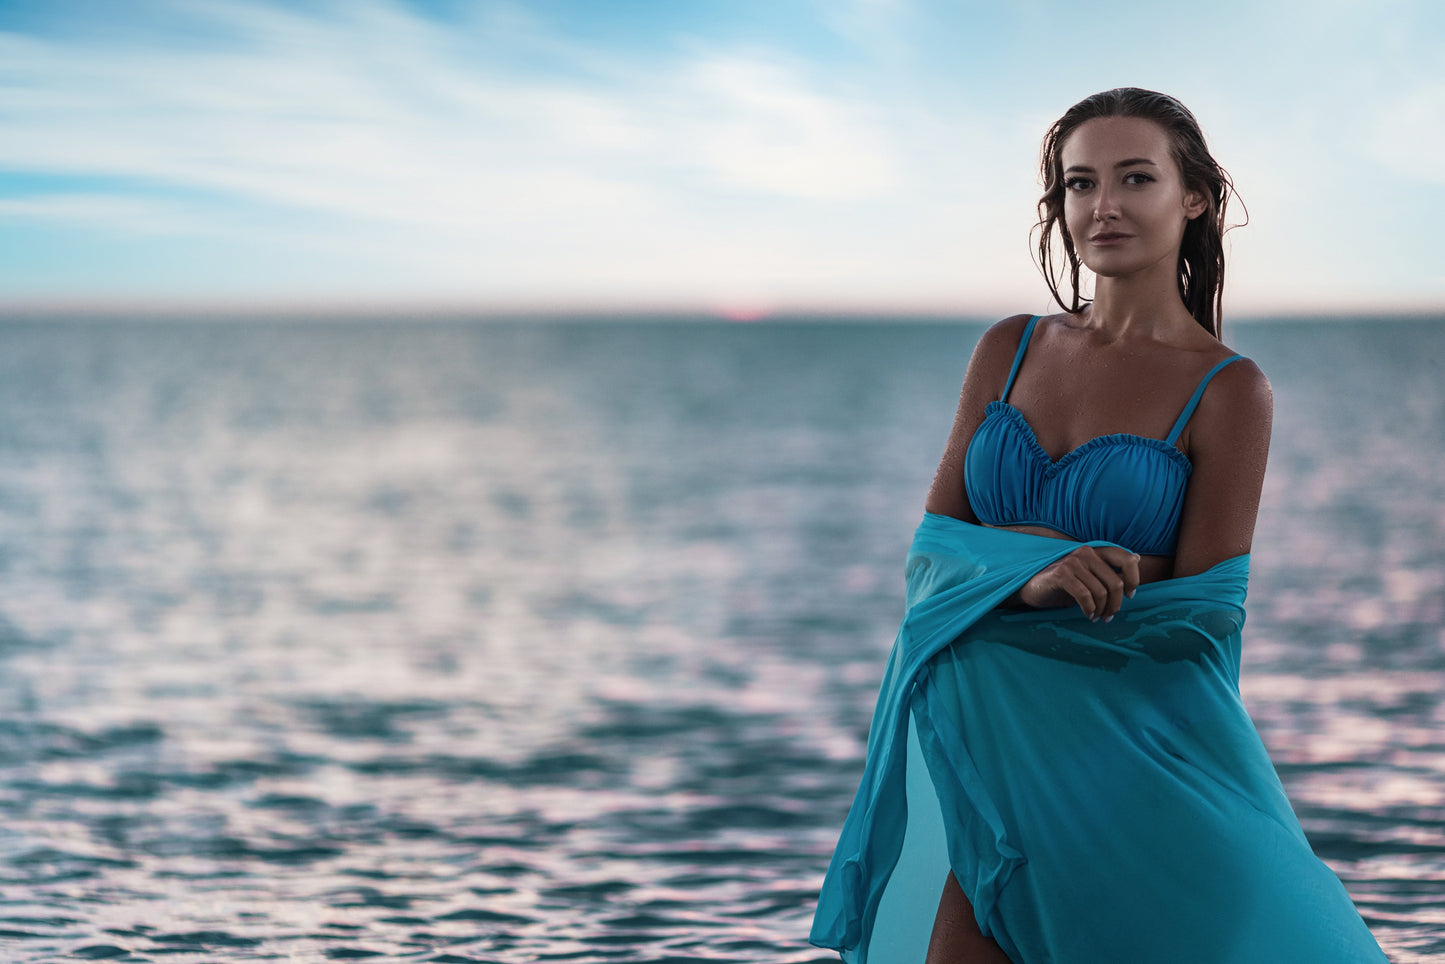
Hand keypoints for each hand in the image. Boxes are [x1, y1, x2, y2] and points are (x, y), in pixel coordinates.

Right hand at [1016, 545, 1140, 621]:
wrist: (1031, 586)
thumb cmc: (1063, 582)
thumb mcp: (1089, 574)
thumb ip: (1109, 568)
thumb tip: (1137, 558)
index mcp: (1095, 550)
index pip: (1125, 558)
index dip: (1134, 578)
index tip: (1129, 595)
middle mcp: (1085, 552)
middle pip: (1116, 582)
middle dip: (1116, 604)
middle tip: (1109, 616)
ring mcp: (1072, 562)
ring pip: (1101, 592)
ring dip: (1102, 610)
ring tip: (1097, 617)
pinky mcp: (1060, 574)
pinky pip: (1085, 596)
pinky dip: (1089, 609)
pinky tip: (1087, 615)